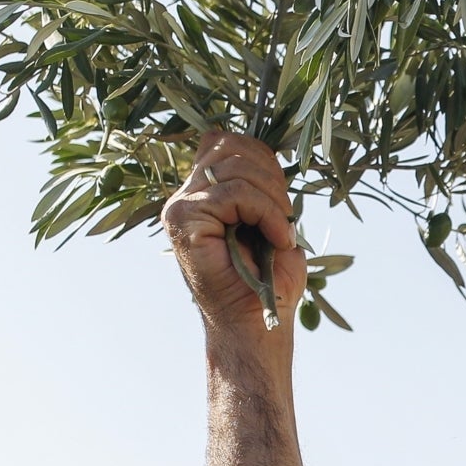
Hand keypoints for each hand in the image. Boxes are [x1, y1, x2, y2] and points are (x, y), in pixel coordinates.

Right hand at [163, 131, 302, 338]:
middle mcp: (185, 195)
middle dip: (272, 177)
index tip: (282, 200)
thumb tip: (266, 151)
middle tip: (286, 218)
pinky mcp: (182, 219)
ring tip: (281, 234)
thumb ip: (260, 183)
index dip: (263, 159)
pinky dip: (267, 214)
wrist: (256, 324)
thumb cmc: (269, 280)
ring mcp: (180, 206)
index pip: (227, 141)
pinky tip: (278, 241)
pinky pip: (234, 194)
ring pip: (236, 169)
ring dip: (273, 200)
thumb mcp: (271, 219)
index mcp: (203, 191)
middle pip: (231, 146)